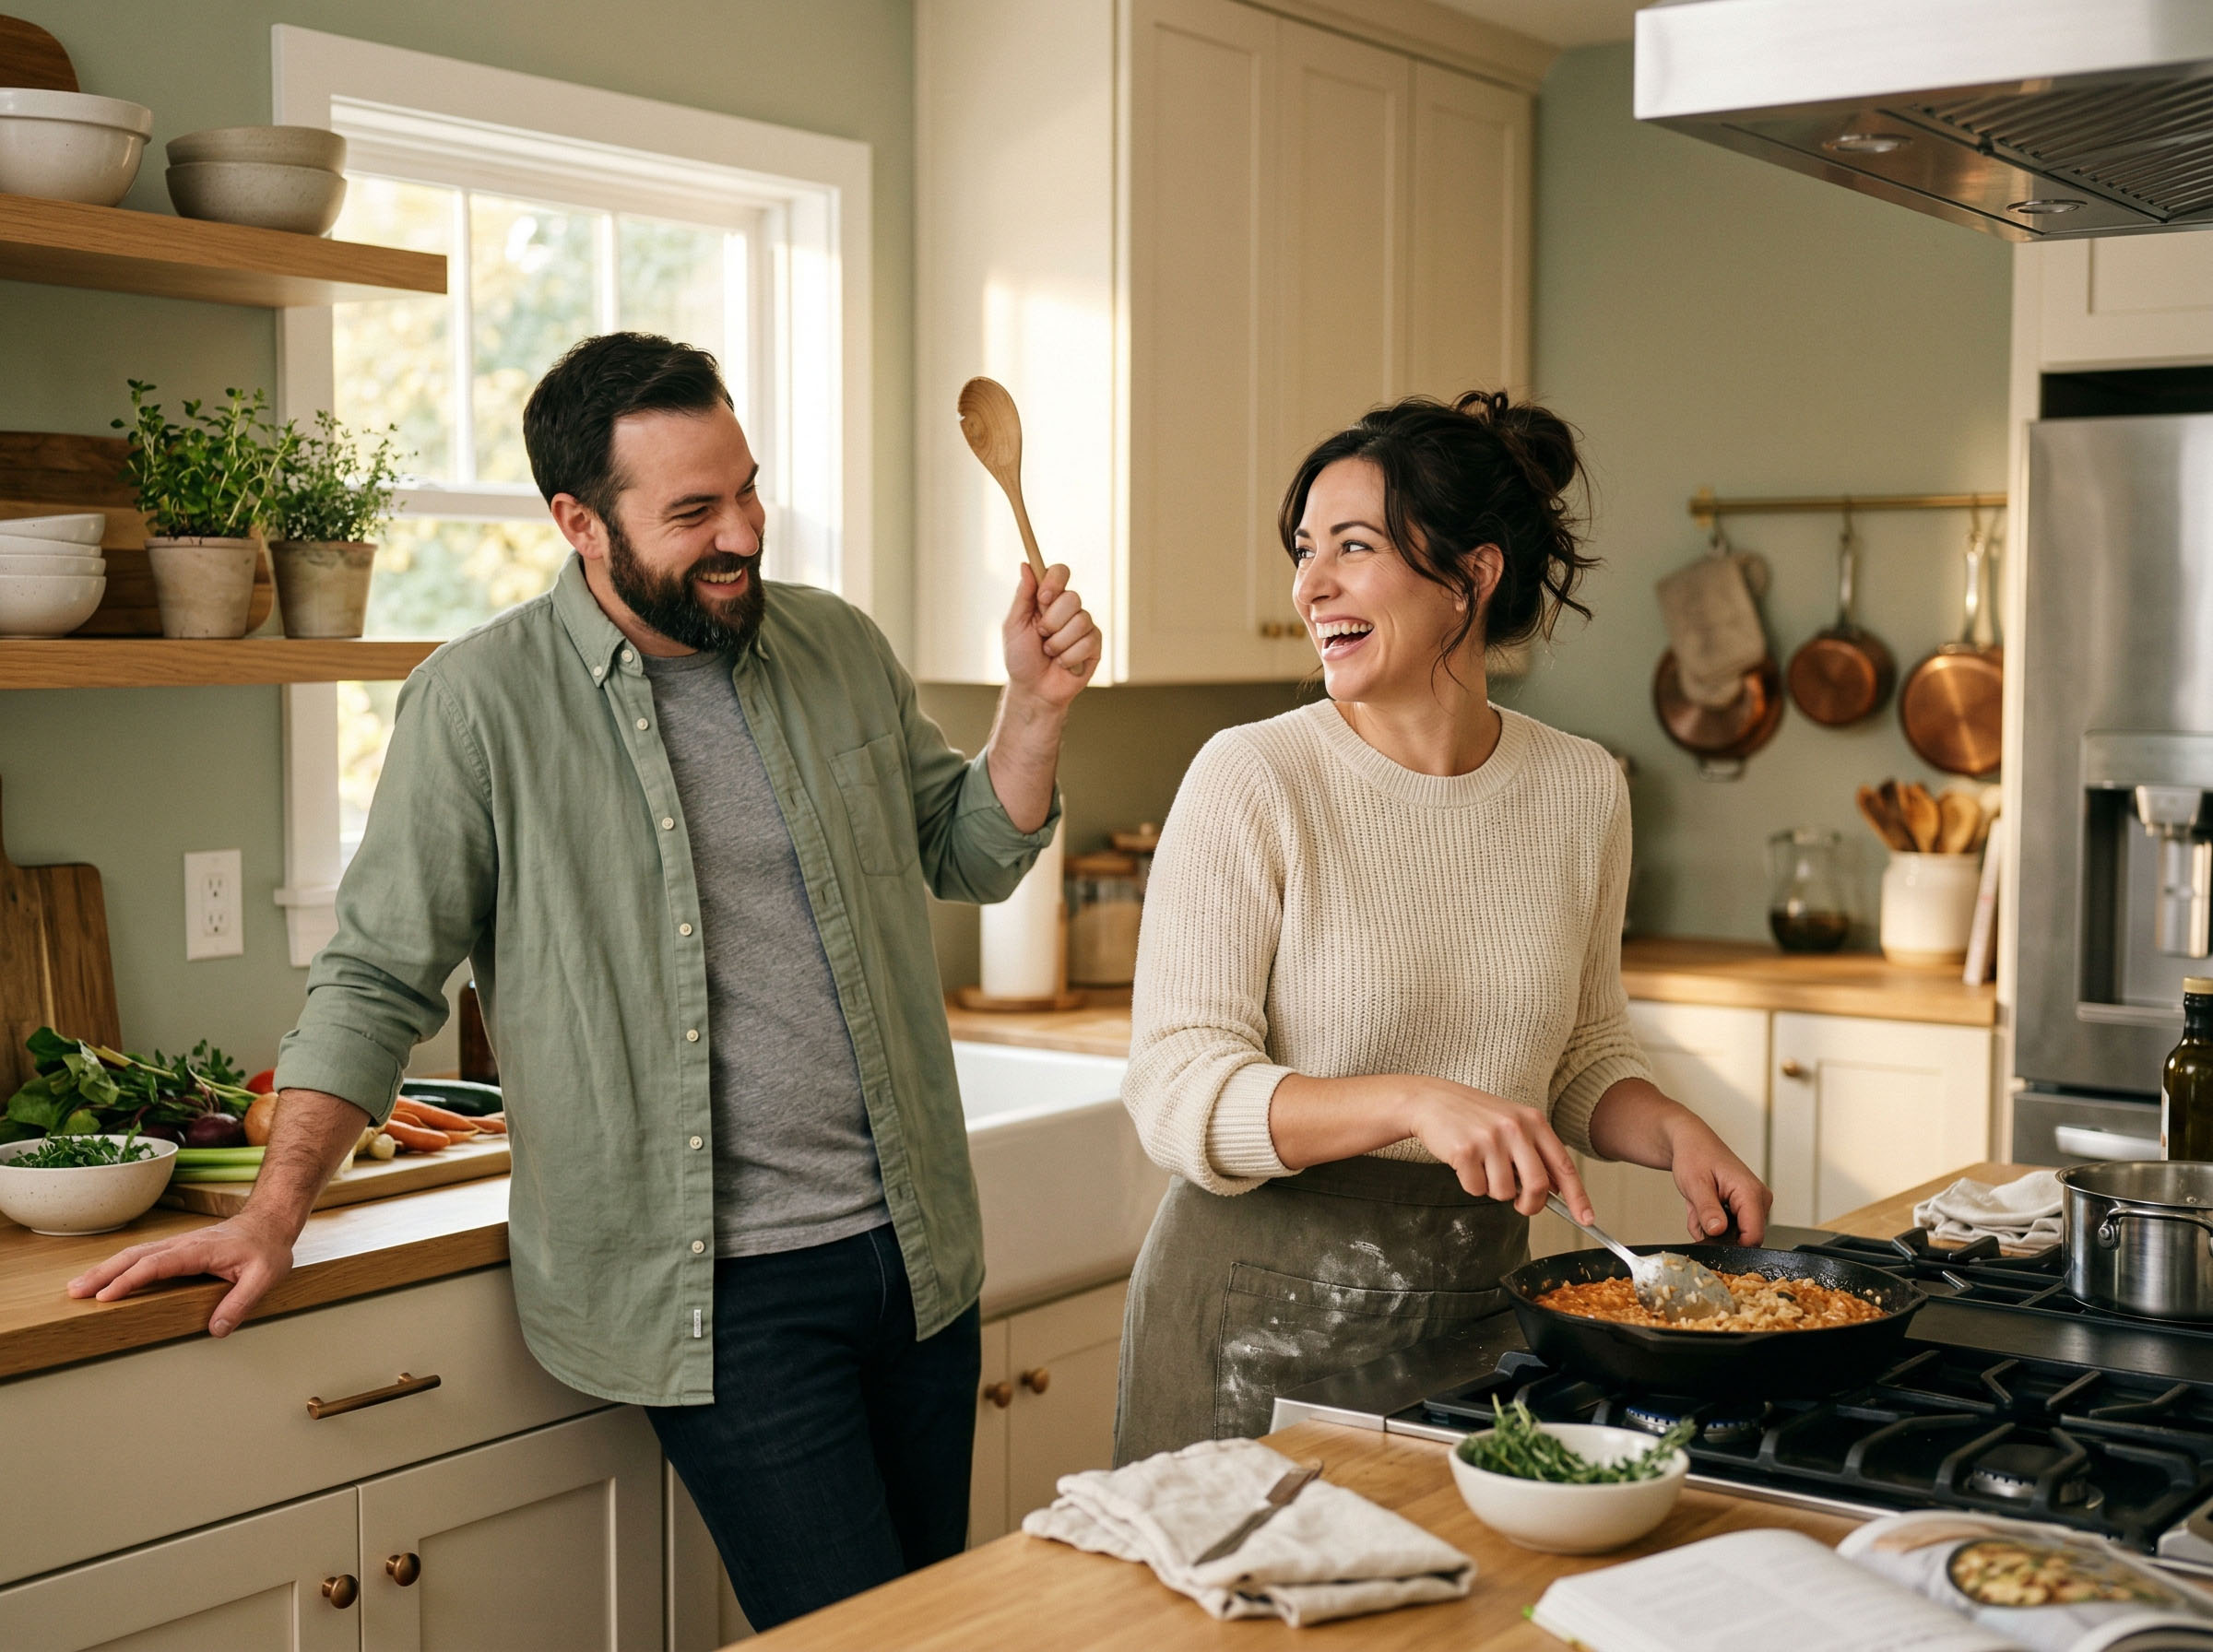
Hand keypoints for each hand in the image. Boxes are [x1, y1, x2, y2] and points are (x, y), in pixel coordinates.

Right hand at [66, 1210, 297, 1337]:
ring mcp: (178, 1244)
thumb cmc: (267, 1249)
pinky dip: (119, 1265)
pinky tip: (105, 1277)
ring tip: (78, 1287)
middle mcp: (183, 1244)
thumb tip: (215, 1330)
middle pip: (136, 1256)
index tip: (106, 1296)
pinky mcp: (177, 1248)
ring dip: (106, 1268)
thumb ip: (240, 1303)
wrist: (270, 1222)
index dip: (130, 1280)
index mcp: (200, 1250)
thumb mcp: (264, 1277)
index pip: (157, 1264)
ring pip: (135, 1253)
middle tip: (75, 1292)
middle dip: (103, 1273)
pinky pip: (143, 1255)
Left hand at [1002, 563, 1099, 707]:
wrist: (1033, 690)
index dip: (1055, 582)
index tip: (1043, 598)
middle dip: (1052, 621)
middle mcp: (1069, 609)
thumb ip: (1022, 595)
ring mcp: (1084, 626)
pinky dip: (1069, 656)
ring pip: (1080, 621)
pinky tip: (1062, 663)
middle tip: (1042, 636)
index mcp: (1048, 599)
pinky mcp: (1094, 645)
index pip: (1060, 572)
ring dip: (1058, 643)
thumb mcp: (1014, 625)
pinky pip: (1087, 642)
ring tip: (1050, 653)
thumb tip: (1025, 565)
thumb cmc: (1020, 658)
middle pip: (1073, 597)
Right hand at [1404, 1078, 1592, 1220]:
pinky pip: (1476, 1189)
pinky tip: (1464, 1164)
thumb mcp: (1512, 1123)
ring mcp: (1490, 1139)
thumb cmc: (1474, 1116)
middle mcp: (1515, 1128)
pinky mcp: (1466, 1151)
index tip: (1586, 1218)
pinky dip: (1471, 1184)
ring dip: (1493, 1189)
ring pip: (1504, 1192)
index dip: (1578, 1196)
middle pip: (1538, 1185)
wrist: (1432, 1100)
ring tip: (1482, 1167)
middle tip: (1521, 1206)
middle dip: (1530, 1204)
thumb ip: (1534, 1151)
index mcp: (1533, 1121)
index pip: (1563, 1165)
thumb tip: (1556, 1190)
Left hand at [1664, 1113, 1770, 1243]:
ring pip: (1734, 1235)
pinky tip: (1703, 1206)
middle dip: (1716, 1233)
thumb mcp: (1695, 1184)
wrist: (1692, 1143)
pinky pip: (1730, 1228)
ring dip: (1710, 1226)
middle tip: (1698, 1213)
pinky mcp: (1747, 1206)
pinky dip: (1712, 1222)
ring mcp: (1754, 1203)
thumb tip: (1718, 1231)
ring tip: (1699, 1206)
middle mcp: (1759, 1199)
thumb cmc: (1695, 1156)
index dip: (1730, 1244)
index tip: (1709, 1235)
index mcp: (1751, 1193)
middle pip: (1743, 1239)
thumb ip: (1707, 1210)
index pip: (1753, 1237)